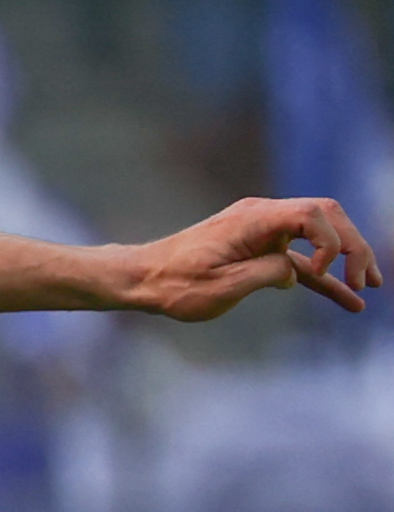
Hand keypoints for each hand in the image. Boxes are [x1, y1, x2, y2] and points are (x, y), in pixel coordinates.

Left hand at [121, 195, 378, 320]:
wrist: (141, 279)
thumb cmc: (174, 284)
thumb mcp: (223, 286)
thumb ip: (267, 273)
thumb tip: (294, 271)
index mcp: (254, 218)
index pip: (313, 215)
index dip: (332, 242)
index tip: (323, 275)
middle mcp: (262, 216)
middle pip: (326, 218)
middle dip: (354, 246)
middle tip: (369, 280)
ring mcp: (263, 230)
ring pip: (319, 236)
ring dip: (347, 258)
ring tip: (370, 286)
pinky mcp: (259, 247)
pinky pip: (299, 257)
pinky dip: (321, 276)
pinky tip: (346, 297)